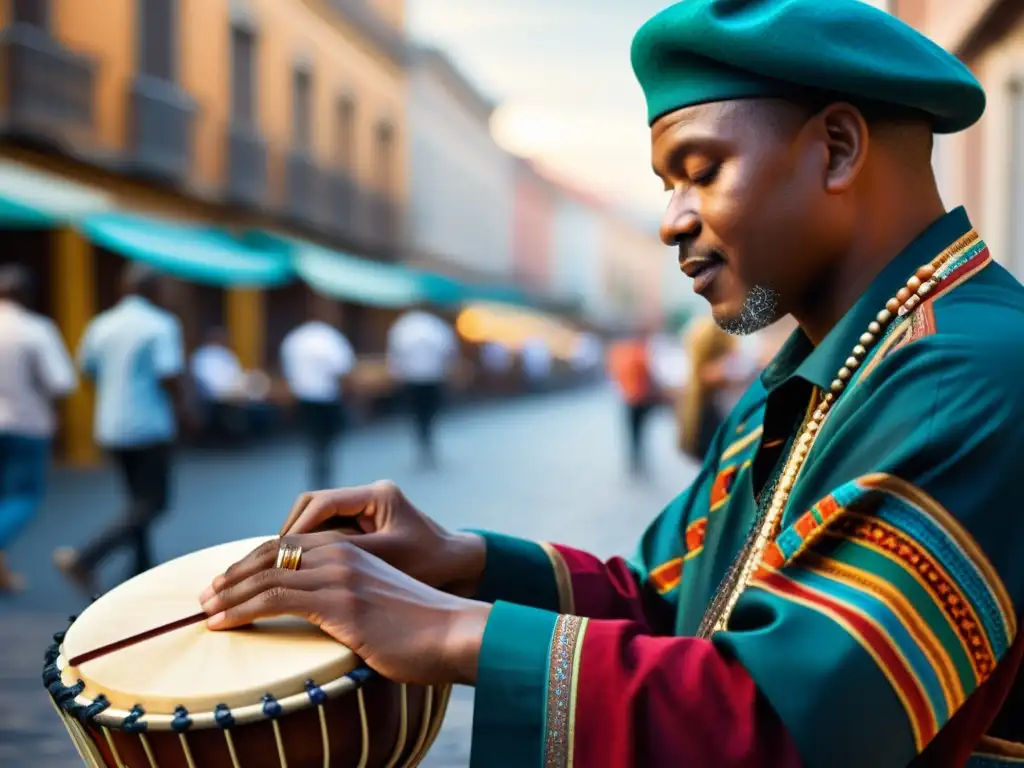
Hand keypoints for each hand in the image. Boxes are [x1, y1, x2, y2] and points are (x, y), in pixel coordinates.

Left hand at [199, 535, 490, 685]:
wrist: (454, 633)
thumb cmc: (421, 628)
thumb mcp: (379, 604)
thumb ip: (349, 601)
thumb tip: (324, 622)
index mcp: (352, 550)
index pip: (288, 545)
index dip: (252, 561)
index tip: (226, 582)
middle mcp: (342, 555)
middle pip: (272, 553)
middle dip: (233, 574)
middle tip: (205, 594)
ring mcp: (340, 576)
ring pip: (268, 575)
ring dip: (229, 593)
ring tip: (204, 610)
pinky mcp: (340, 602)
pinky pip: (276, 599)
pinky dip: (242, 610)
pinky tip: (223, 622)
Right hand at [277, 482, 486, 596]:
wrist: (463, 568)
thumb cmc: (432, 565)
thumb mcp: (389, 560)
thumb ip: (346, 554)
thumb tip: (299, 559)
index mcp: (377, 496)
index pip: (321, 503)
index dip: (297, 529)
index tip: (279, 556)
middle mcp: (368, 496)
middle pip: (311, 505)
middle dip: (289, 533)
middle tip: (270, 562)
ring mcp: (366, 510)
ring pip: (316, 518)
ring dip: (297, 541)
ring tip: (279, 568)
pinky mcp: (365, 526)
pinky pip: (327, 531)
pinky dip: (312, 548)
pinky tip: (300, 571)